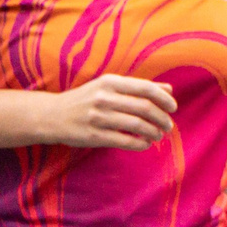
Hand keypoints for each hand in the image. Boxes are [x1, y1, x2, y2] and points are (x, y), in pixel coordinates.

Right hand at [41, 73, 174, 149]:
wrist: (53, 116)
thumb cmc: (86, 100)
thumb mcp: (109, 87)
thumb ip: (138, 87)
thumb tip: (168, 89)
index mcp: (110, 82)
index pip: (145, 88)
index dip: (163, 99)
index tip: (173, 107)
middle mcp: (105, 98)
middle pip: (144, 107)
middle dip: (161, 118)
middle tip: (168, 125)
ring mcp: (99, 117)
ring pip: (137, 125)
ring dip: (153, 132)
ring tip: (158, 135)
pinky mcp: (94, 136)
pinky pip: (125, 141)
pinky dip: (140, 144)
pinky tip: (145, 144)